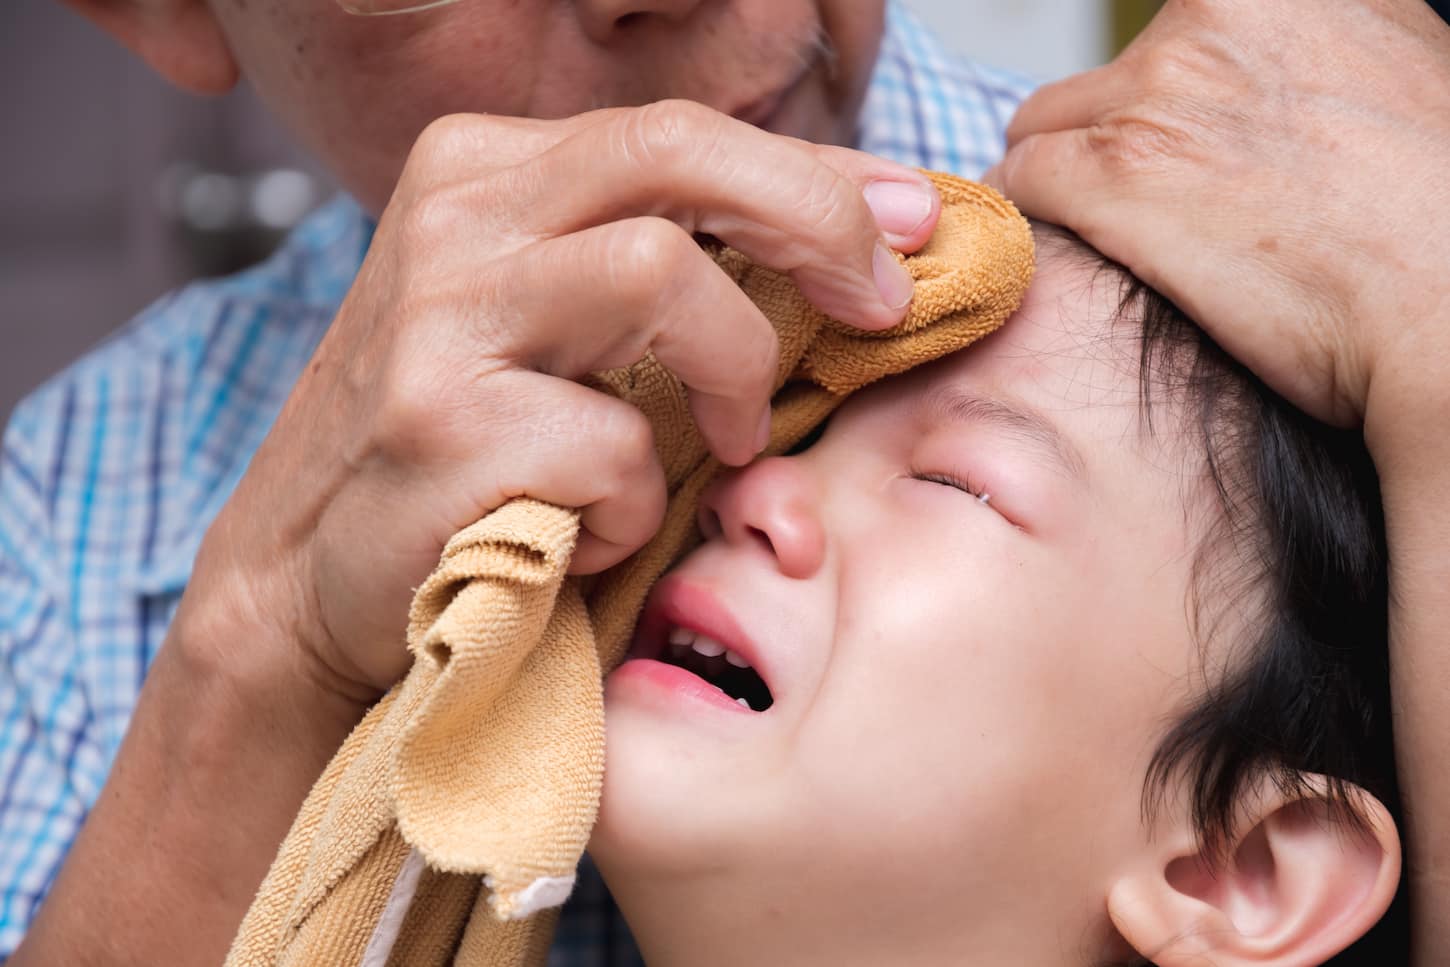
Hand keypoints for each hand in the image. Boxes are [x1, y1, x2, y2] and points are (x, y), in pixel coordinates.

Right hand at [184, 102, 941, 700]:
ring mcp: (438, 317)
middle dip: (813, 218)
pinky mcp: (439, 426)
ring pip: (661, 273)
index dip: (817, 175)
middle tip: (877, 305)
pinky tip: (598, 532)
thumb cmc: (468, 449)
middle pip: (675, 152)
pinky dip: (643, 502)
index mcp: (483, 171)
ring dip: (735, 374)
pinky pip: (618, 442)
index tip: (910, 225)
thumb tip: (862, 235)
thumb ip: (668, 266)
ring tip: (728, 444)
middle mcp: (453, 218)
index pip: (680, 134)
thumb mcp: (557, 324)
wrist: (313, 576)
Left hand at [989, 0, 1449, 427]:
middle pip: (1097, 80)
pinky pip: (1015, 183)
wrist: (1441, 308)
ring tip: (1097, 247)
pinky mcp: (1108, 172)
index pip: (1166, 31)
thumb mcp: (1388, 77)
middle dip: (1103, 143)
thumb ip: (1303, 58)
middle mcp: (1212, 16)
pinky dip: (1022, 223)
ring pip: (1039, 128)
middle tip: (1140, 215)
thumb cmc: (1428, 220)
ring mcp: (1156, 90)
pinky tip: (1052, 264)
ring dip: (1055, 183)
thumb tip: (1268, 71)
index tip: (1161, 146)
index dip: (1151, 97)